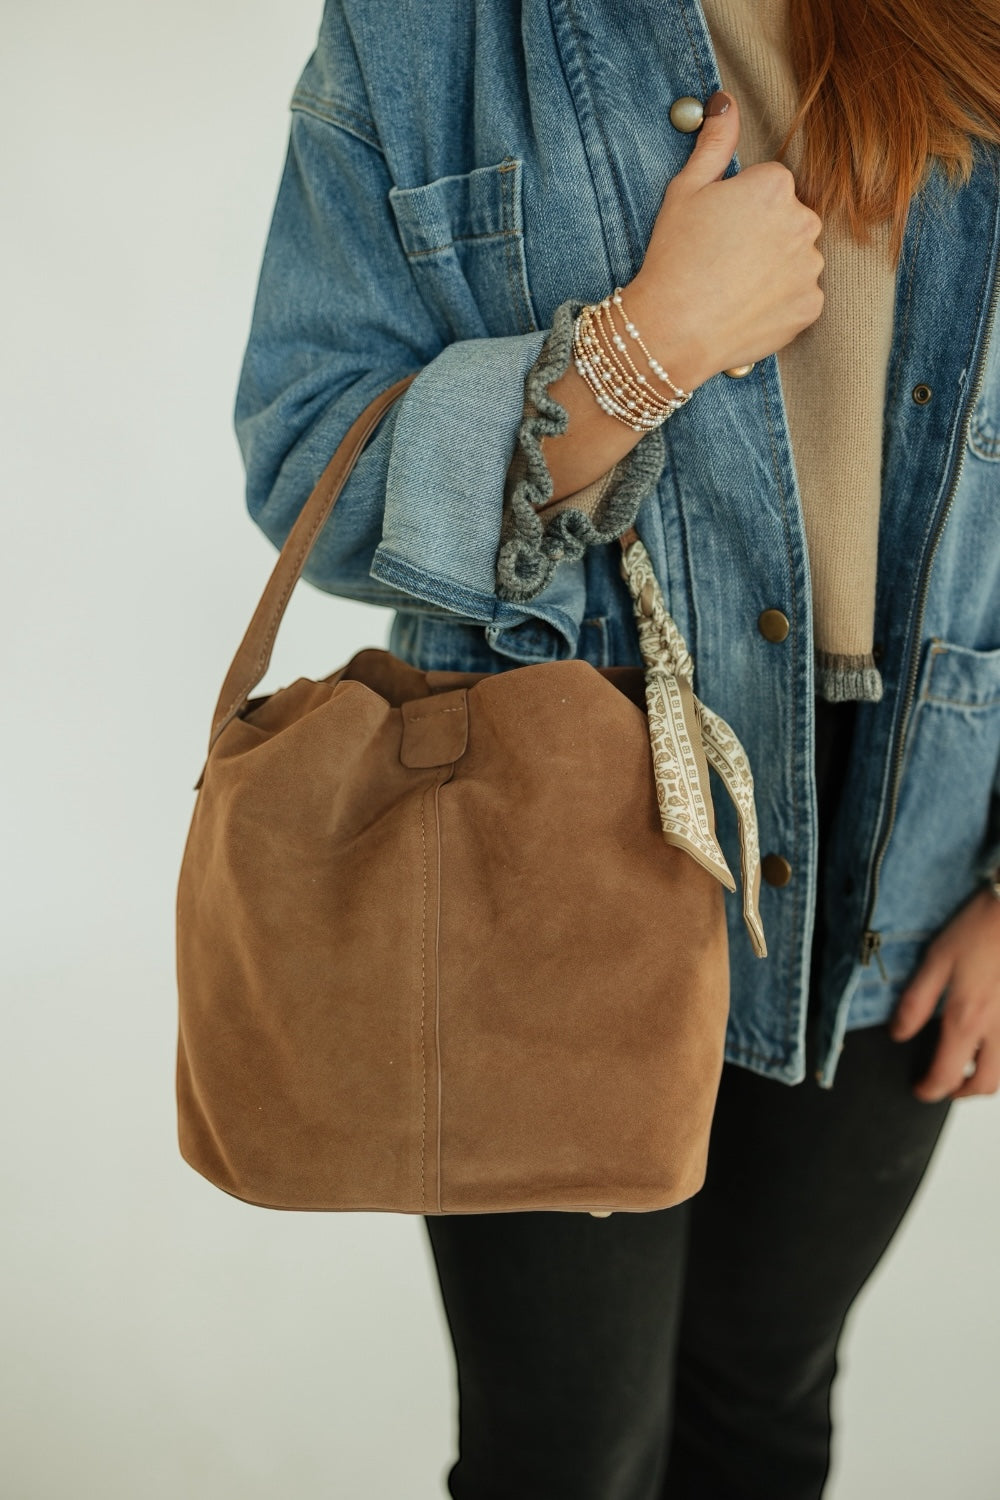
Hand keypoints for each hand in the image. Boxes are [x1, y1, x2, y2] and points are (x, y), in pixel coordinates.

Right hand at [624, 90, 824, 391]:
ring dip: (773, 269)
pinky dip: (778, 303)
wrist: (673, 330)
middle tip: (722, 260)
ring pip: (795, 259)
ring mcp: (810, 266)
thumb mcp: (685, 190)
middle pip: (788, 220)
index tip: (716, 230)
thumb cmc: (674, 257)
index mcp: (775, 185)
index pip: (769, 187)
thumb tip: (725, 102)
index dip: (739, 209)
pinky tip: (746, 308)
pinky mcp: (810, 306)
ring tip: (733, 287)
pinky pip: (799, 297)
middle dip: (763, 236)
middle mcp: (803, 220)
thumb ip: (715, 142)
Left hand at [890, 887, 999, 1100]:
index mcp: (966, 1018)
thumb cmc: (978, 928)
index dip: (929, 1088)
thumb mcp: (936, 959)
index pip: (946, 1074)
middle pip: (985, 1084)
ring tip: (968, 1064)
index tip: (920, 1088)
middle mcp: (998, 1029)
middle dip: (962, 1092)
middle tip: (945, 1084)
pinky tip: (990, 1040)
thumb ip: (916, 1001)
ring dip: (986, 1076)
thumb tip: (899, 1034)